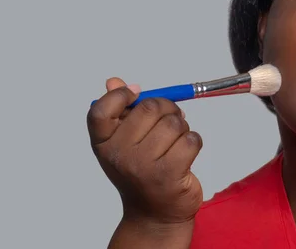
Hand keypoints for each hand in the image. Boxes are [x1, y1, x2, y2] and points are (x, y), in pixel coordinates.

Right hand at [87, 78, 203, 226]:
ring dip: (182, 128)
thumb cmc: (141, 172)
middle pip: (150, 107)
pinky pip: (191, 139)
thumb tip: (113, 81)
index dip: (120, 95)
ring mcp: (142, 166)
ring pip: (175, 123)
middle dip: (167, 109)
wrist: (154, 213)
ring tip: (175, 143)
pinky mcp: (168, 174)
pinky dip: (194, 142)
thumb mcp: (124, 142)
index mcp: (103, 143)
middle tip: (170, 121)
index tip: (135, 93)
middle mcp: (118, 154)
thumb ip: (121, 110)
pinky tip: (185, 154)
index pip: (101, 110)